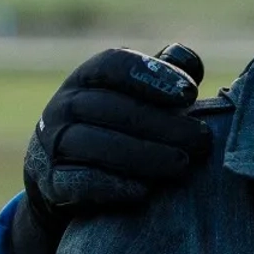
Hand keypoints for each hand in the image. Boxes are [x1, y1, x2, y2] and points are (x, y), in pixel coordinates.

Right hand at [24, 46, 211, 232]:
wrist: (64, 178)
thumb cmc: (117, 128)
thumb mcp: (135, 96)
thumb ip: (162, 76)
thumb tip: (190, 62)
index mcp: (87, 78)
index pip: (115, 65)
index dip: (152, 76)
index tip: (190, 94)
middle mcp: (65, 105)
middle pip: (113, 108)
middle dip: (163, 124)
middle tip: (202, 140)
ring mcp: (52, 143)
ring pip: (95, 143)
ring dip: (143, 155)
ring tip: (182, 164)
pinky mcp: (50, 181)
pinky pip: (77, 181)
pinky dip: (111, 185)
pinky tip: (144, 191)